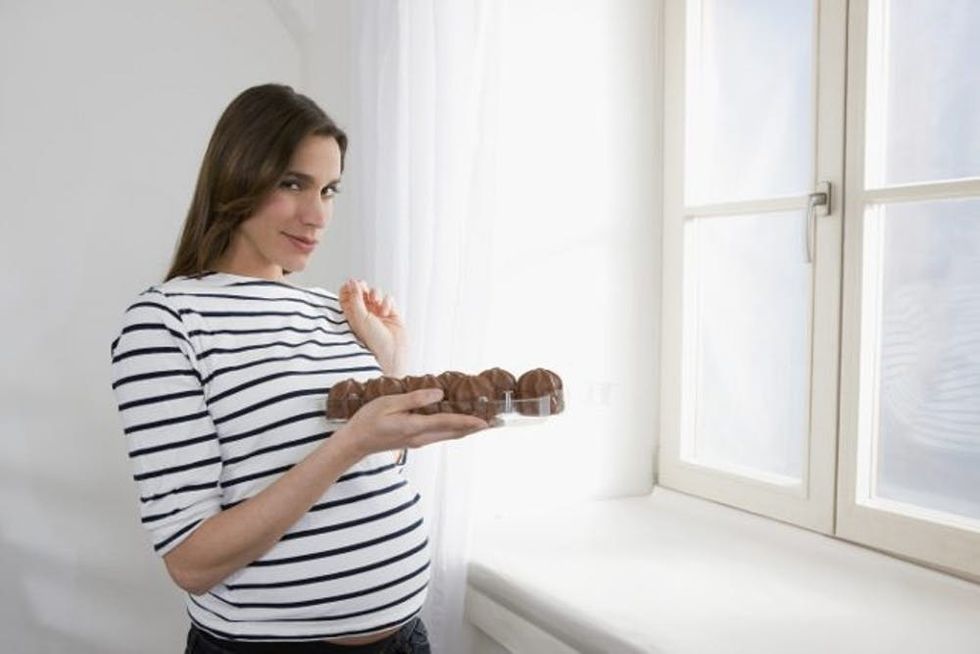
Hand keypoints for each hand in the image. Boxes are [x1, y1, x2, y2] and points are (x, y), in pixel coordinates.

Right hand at [335, 389, 488, 457]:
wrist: (355, 443)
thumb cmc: (368, 420)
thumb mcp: (389, 403)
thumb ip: (415, 399)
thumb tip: (439, 394)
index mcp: (415, 427)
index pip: (448, 423)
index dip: (468, 422)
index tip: (486, 422)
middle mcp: (421, 437)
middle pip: (454, 433)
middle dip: (474, 428)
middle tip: (494, 422)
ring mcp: (418, 441)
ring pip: (448, 436)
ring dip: (465, 430)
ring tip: (482, 423)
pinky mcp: (415, 441)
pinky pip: (440, 435)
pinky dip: (453, 429)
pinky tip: (458, 424)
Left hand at [339, 279, 405, 375]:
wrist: (392, 352)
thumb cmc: (374, 341)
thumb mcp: (360, 317)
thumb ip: (355, 298)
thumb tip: (351, 281)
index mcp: (351, 315)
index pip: (345, 296)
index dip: (348, 288)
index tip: (351, 285)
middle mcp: (364, 313)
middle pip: (361, 291)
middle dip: (363, 287)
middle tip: (363, 288)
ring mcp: (378, 312)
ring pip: (375, 292)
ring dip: (375, 294)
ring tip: (376, 302)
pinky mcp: (391, 312)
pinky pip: (388, 298)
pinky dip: (387, 302)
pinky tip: (386, 312)